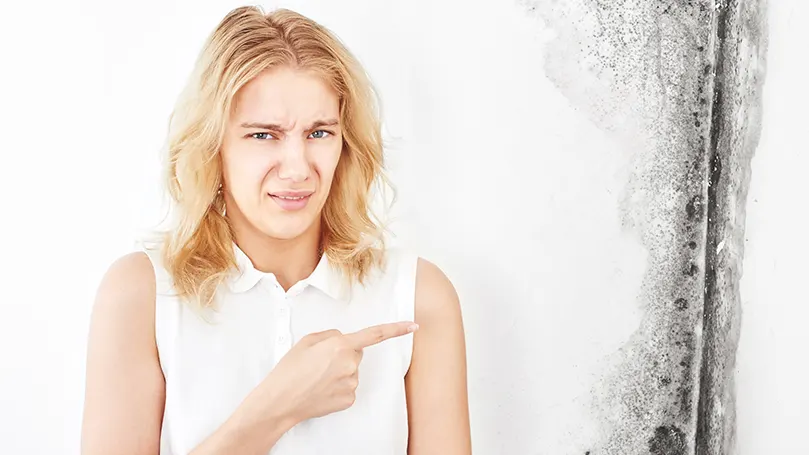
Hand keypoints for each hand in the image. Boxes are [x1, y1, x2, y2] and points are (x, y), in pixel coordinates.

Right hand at [266, 321, 418, 422]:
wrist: (281, 400)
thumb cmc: (290, 370)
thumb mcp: (307, 341)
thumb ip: (331, 335)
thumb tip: (343, 340)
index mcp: (340, 345)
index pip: (375, 334)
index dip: (397, 329)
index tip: (413, 326)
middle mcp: (351, 364)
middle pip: (356, 353)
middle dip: (343, 353)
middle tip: (320, 362)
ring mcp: (352, 383)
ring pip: (352, 370)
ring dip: (339, 371)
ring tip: (317, 377)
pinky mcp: (349, 399)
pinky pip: (349, 387)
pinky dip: (338, 387)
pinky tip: (322, 389)